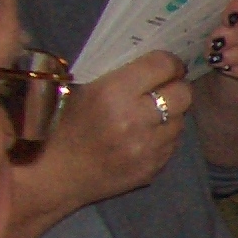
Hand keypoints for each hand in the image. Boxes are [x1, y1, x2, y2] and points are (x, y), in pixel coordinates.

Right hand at [47, 50, 191, 199]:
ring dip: (170, 114)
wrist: (53, 175)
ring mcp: (148, 147)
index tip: (165, 65)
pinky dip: (164, 136)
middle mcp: (136, 119)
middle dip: (176, 87)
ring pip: (181, 119)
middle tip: (163, 88)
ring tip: (148, 115)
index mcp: (113, 93)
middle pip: (183, 93)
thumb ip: (118, 76)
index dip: (169, 62)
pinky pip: (173, 143)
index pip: (163, 65)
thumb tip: (153, 65)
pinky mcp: (154, 168)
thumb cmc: (60, 126)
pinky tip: (143, 136)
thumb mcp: (79, 90)